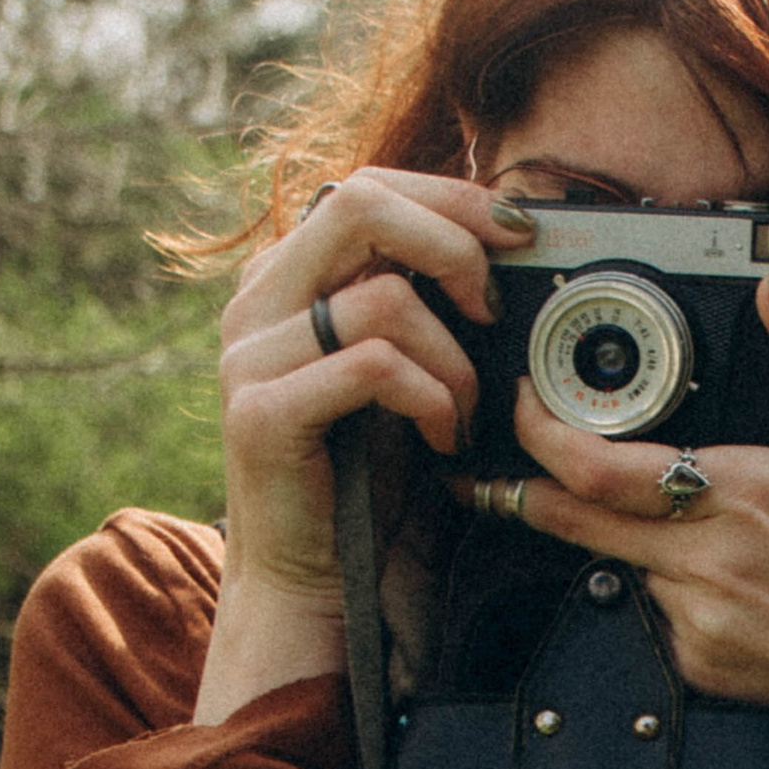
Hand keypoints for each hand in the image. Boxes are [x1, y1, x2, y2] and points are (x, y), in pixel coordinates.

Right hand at [195, 169, 532, 726]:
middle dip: (451, 241)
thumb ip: (425, 301)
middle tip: (495, 303)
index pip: (367, 187)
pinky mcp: (261, 413)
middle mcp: (259, 302)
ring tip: (466, 412)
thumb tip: (504, 239)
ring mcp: (250, 355)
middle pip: (359, 203)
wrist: (315, 581)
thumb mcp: (406, 369)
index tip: (518, 230)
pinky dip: (429, 398)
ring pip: (379, 295)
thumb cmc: (367, 478)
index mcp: (288, 276)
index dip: (450, 196)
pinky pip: (371, 365)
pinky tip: (443, 440)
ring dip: (452, 355)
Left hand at [504, 282, 768, 760]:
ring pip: (624, 562)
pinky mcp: (698, 663)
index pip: (599, 466)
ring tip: (715, 537)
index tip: (529, 405)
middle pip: (575, 518)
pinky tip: (739, 588)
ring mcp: (696, 618)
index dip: (541, 434)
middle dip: (534, 486)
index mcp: (744, 493)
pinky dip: (677, 588)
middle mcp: (707, 558)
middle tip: (512, 465)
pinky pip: (659, 610)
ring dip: (637, 538)